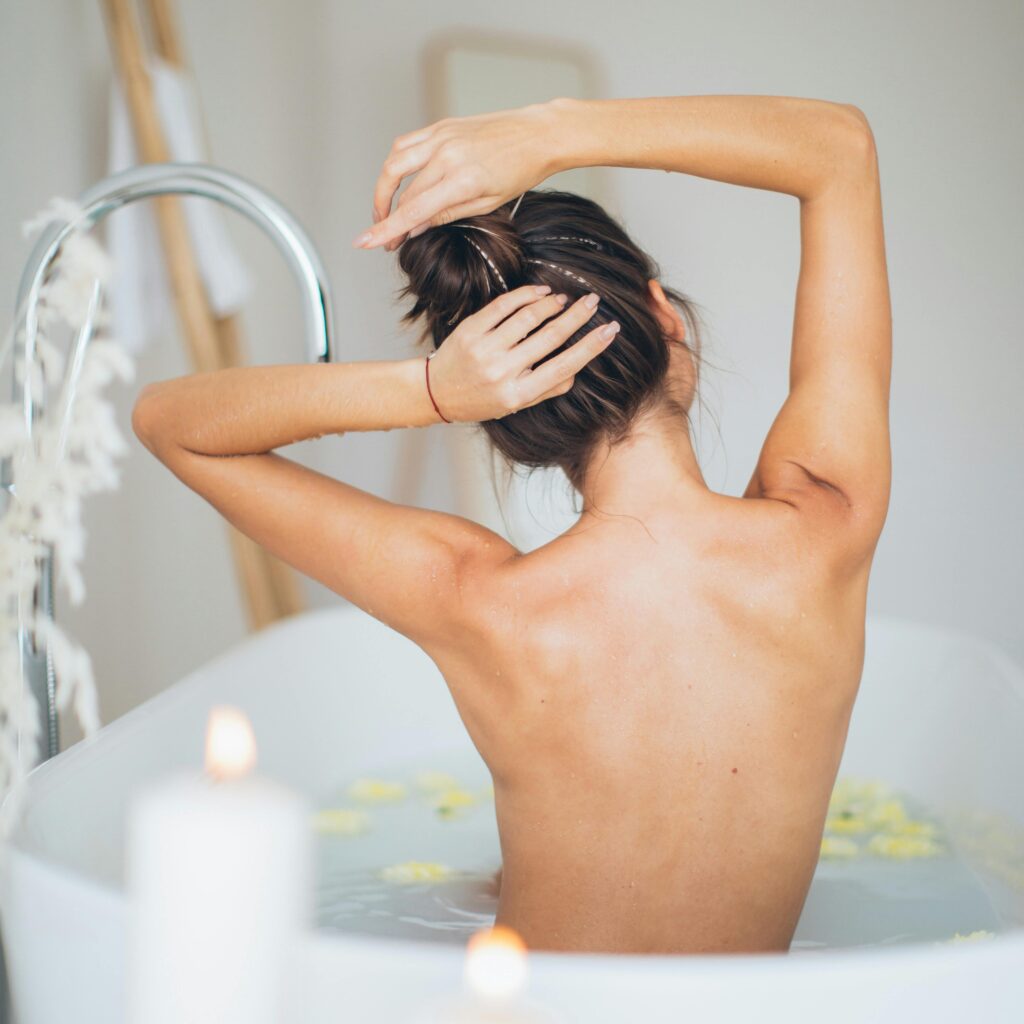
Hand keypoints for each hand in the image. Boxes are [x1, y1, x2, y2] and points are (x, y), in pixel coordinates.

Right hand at [353, 102, 560, 252]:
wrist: (537, 134)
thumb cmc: (520, 171)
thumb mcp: (488, 203)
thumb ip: (448, 214)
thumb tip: (416, 228)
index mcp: (462, 179)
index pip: (414, 210)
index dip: (387, 229)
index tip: (366, 242)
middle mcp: (447, 155)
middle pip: (402, 191)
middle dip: (387, 217)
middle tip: (386, 237)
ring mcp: (442, 137)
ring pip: (394, 163)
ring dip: (383, 189)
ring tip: (385, 210)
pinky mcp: (441, 126)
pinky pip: (406, 144)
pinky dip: (395, 163)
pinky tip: (398, 180)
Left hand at [427, 285, 619, 422]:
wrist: (437, 392)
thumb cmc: (481, 400)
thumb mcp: (516, 404)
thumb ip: (547, 389)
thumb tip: (577, 369)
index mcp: (518, 394)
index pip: (563, 367)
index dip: (590, 347)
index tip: (611, 330)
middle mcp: (502, 372)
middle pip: (550, 337)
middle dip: (577, 316)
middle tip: (594, 301)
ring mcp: (485, 350)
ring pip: (528, 317)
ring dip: (552, 304)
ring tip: (564, 299)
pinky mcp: (471, 330)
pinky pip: (504, 306)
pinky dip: (526, 295)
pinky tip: (540, 292)